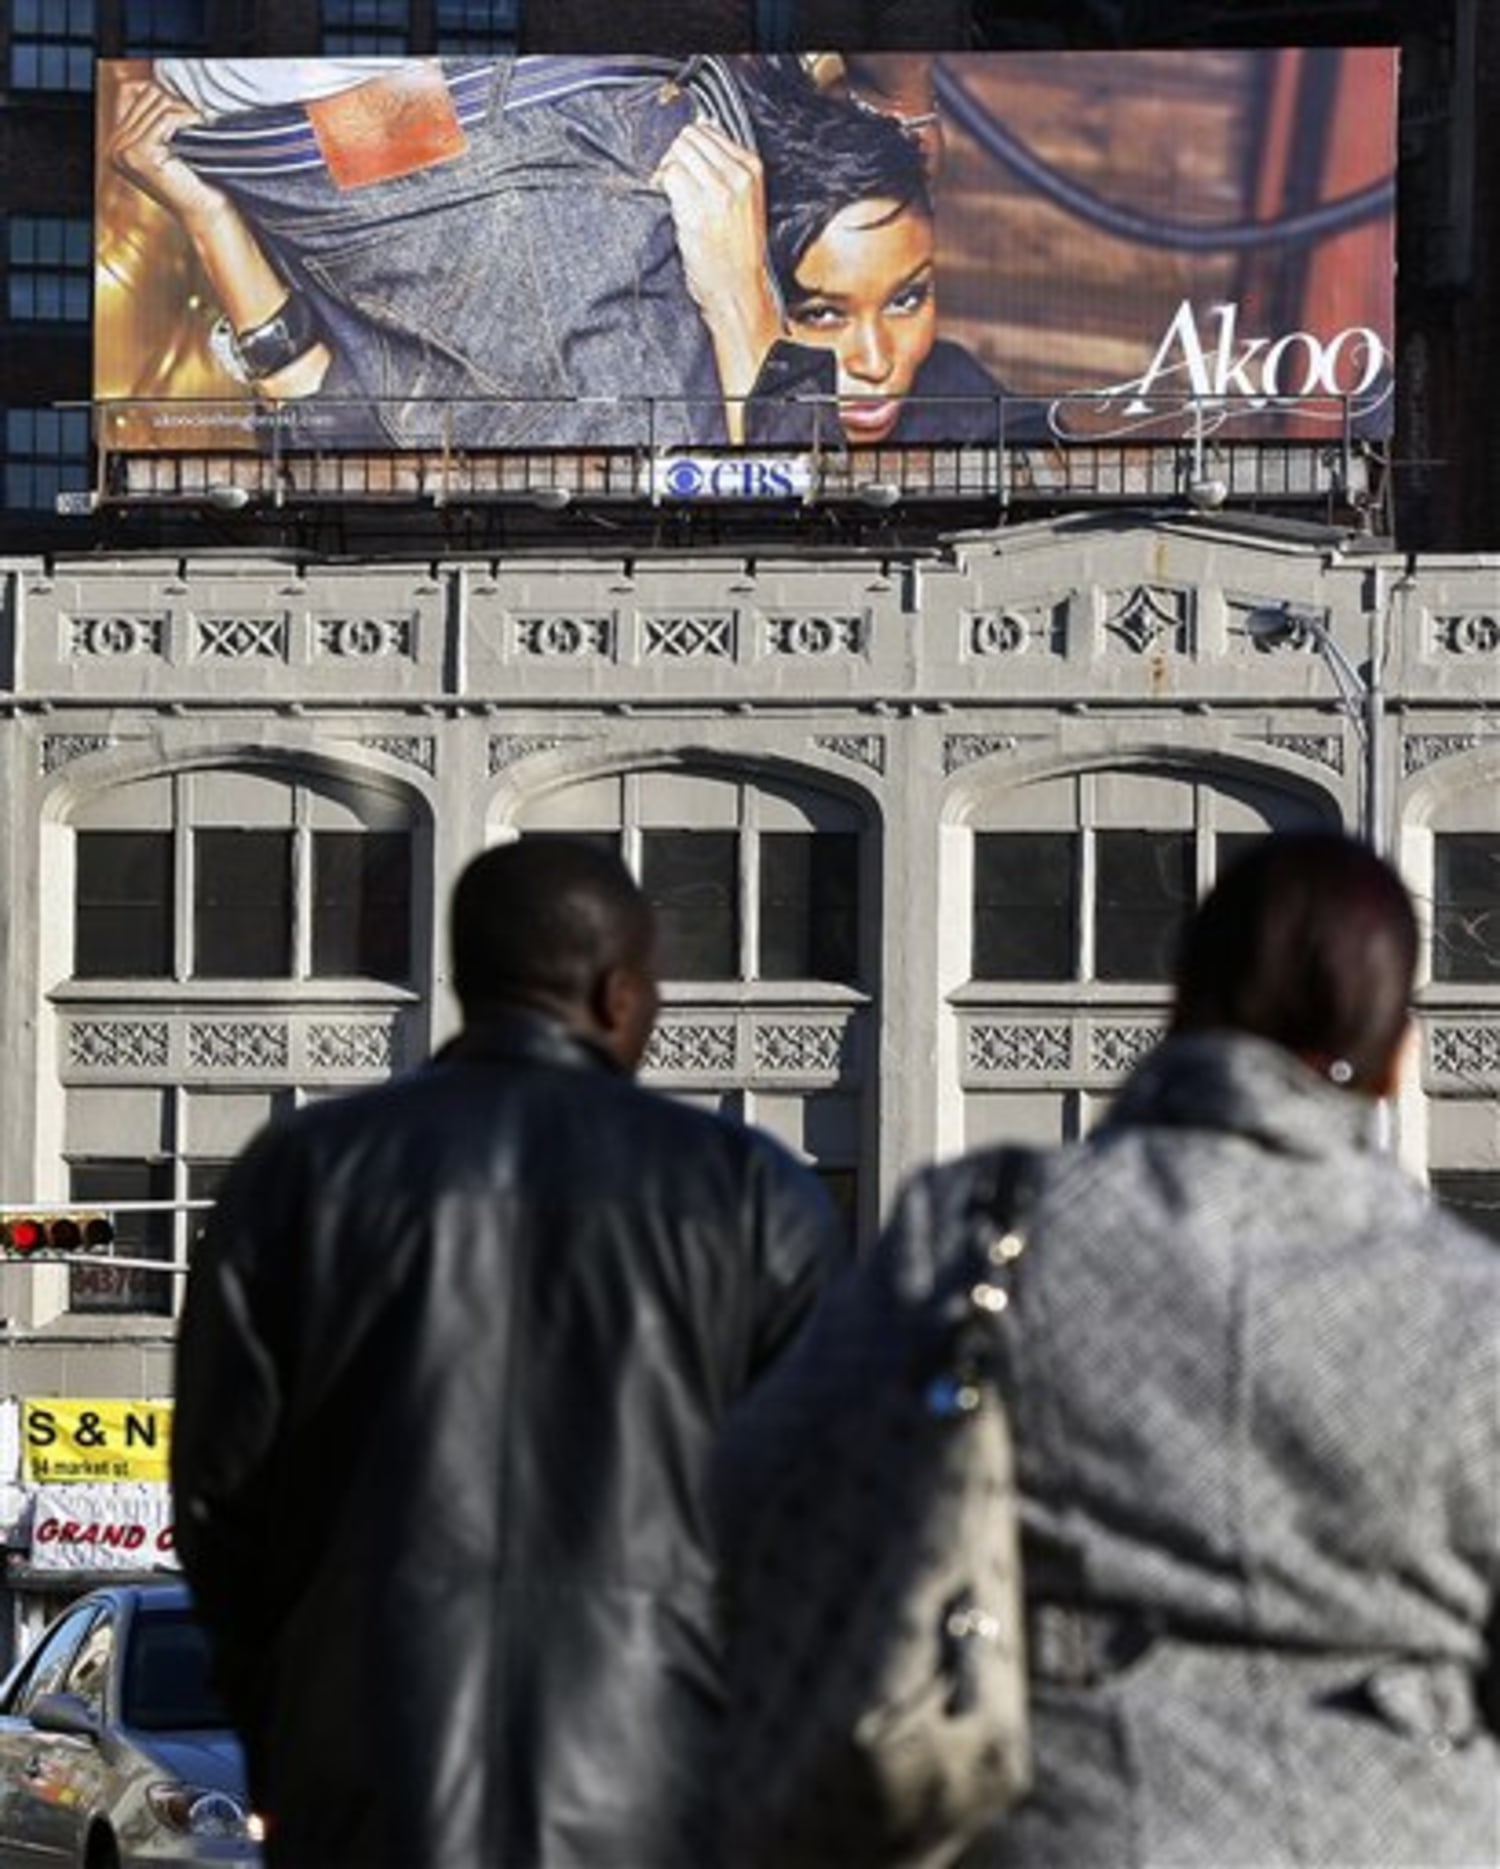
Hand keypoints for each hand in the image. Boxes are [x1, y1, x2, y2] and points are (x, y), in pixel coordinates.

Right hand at [107, 77, 227, 227]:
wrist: (205, 213)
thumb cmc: (194, 180)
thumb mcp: (169, 145)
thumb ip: (155, 117)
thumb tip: (153, 82)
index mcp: (117, 144)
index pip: (135, 92)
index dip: (165, 95)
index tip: (187, 111)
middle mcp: (115, 148)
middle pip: (146, 95)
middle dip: (176, 102)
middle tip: (198, 119)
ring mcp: (124, 151)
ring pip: (157, 104)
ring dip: (184, 111)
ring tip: (200, 126)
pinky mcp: (141, 154)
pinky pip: (166, 118)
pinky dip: (187, 120)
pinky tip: (200, 130)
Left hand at [654, 122, 784, 437]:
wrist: (737, 292)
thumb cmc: (736, 253)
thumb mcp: (742, 202)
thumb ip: (725, 165)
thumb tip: (703, 124)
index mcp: (752, 168)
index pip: (708, 129)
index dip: (688, 147)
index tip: (682, 168)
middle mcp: (737, 175)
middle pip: (689, 136)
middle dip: (674, 154)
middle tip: (670, 182)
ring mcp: (718, 190)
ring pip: (677, 151)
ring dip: (665, 168)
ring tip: (668, 194)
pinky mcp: (697, 207)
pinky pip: (669, 175)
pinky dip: (659, 184)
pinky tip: (665, 204)